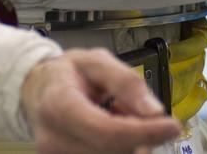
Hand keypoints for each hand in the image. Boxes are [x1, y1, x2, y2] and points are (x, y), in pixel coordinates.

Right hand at [20, 47, 181, 153]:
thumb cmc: (67, 74)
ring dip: (130, 142)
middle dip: (139, 134)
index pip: (106, 132)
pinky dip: (120, 147)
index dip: (144, 133)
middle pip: (114, 151)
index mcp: (59, 106)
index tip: (172, 125)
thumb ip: (126, 82)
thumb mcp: (96, 62)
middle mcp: (54, 141)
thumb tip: (156, 112)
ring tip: (118, 114)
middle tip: (136, 109)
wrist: (34, 92)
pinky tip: (113, 128)